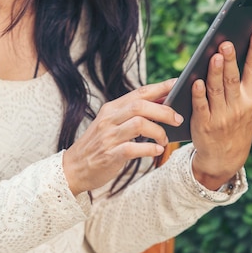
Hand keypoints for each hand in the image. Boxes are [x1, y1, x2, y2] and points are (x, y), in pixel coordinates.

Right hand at [63, 79, 182, 195]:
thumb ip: (131, 114)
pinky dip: (149, 149)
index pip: (139, 92)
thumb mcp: (111, 124)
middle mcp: (109, 119)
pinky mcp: (110, 155)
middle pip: (140, 106)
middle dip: (164, 111)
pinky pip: (133, 148)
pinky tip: (157, 151)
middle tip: (178, 118)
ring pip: (139, 124)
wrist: (74, 168)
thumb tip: (161, 104)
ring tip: (165, 139)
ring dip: (158, 131)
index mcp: (111, 109)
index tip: (178, 84)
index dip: (160, 87)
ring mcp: (108, 137)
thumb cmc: (98, 145)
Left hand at [190, 28, 251, 189]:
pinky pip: (201, 106)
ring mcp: (222, 116)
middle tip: (226, 43)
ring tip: (213, 55)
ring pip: (217, 89)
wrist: (225, 159)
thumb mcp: (247, 108)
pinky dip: (198, 94)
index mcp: (251, 98)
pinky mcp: (204, 125)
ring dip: (215, 72)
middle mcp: (238, 106)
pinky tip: (195, 81)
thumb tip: (231, 54)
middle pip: (233, 78)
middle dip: (230, 60)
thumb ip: (241, 85)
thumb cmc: (235, 126)